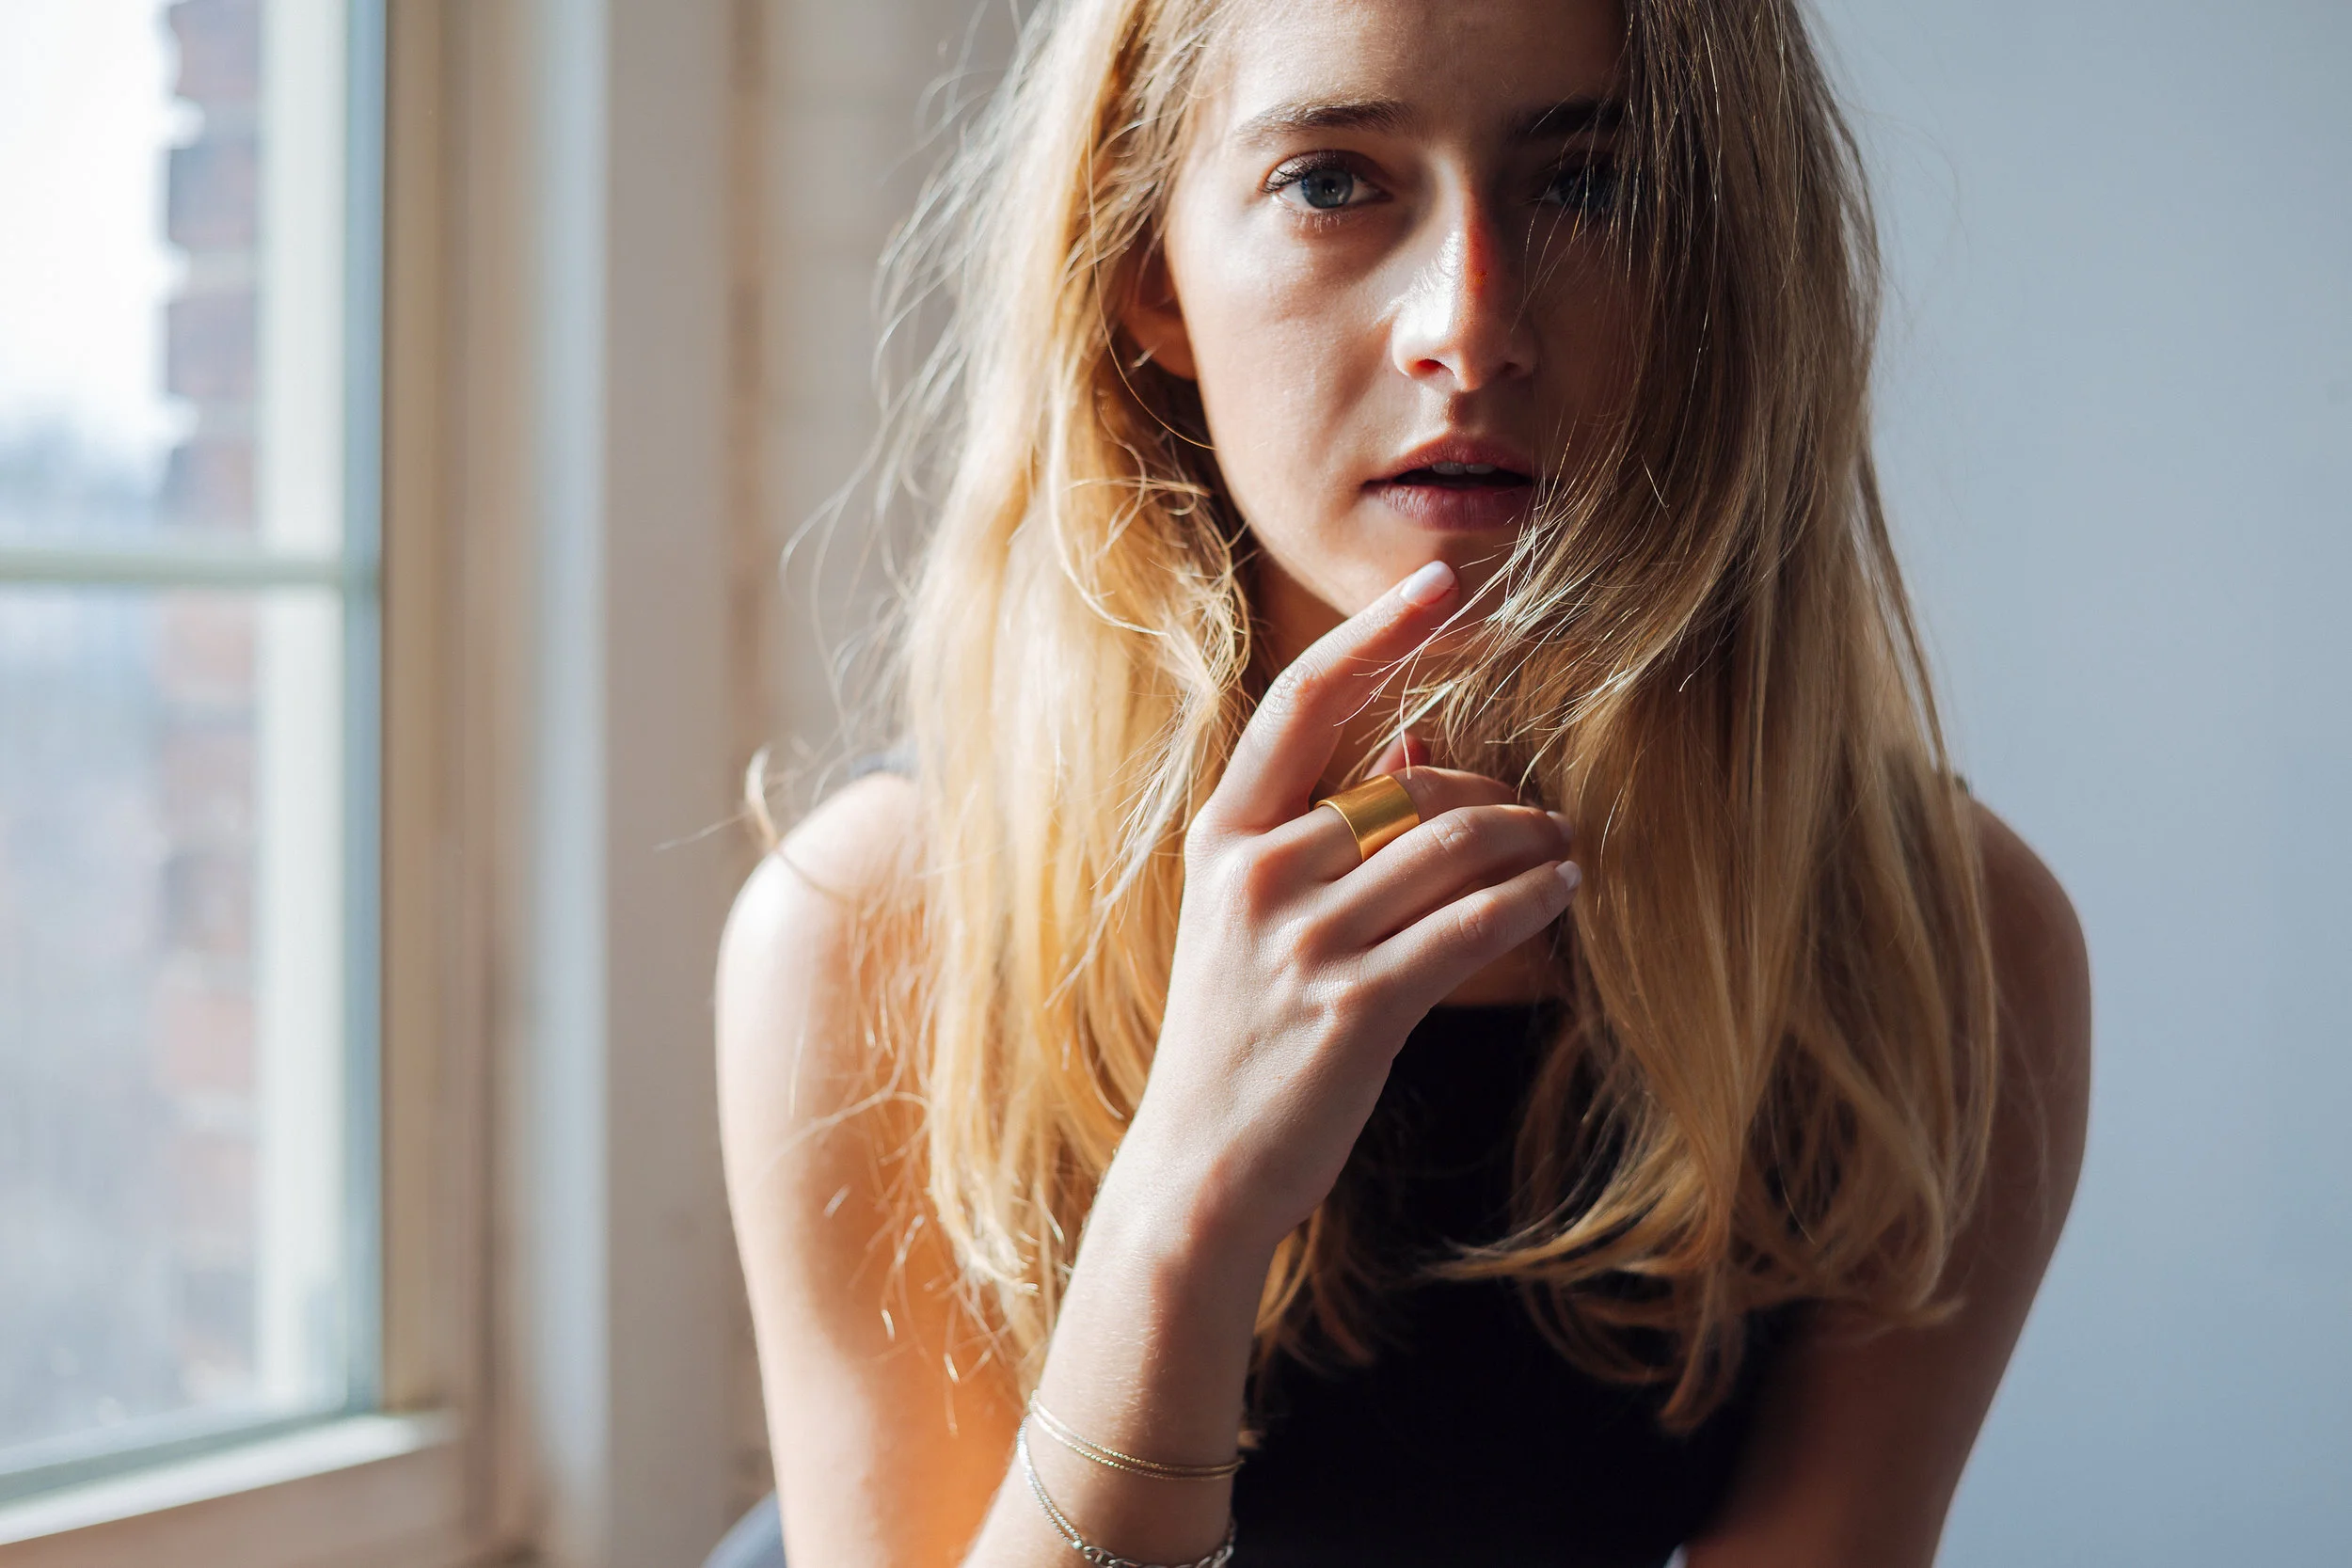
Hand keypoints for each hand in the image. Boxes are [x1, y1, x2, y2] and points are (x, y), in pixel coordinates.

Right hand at [1113, 561, 1580, 1258]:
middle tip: (1547, 817)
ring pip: (1452, 847)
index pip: (1303, 702)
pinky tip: (1562, 895)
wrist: (1201, 1170)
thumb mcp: (1250, 919)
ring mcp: (1302, 940)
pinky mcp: (1356, 1005)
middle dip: (1496, 792)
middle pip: (1408, 785)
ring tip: (1566, 853)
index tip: (1441, 580)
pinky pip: (1471, 925)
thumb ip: (1320, 831)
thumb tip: (1414, 747)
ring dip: (1531, 842)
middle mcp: (1255, 874)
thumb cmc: (1238, 1037)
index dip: (1374, 633)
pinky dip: (1532, 900)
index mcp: (1222, 837)